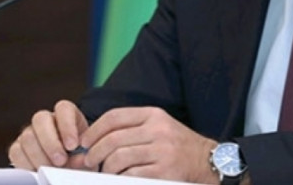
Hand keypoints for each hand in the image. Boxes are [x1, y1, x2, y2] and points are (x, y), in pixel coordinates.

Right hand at [8, 100, 90, 170]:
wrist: (67, 167)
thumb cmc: (78, 157)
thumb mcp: (84, 154)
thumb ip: (82, 155)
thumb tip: (77, 159)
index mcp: (66, 114)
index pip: (64, 108)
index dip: (67, 126)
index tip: (73, 146)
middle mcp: (46, 119)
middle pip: (41, 119)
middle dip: (51, 143)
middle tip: (61, 161)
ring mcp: (29, 132)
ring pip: (27, 137)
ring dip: (39, 156)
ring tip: (51, 170)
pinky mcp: (18, 147)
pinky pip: (16, 152)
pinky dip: (26, 164)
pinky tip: (38, 172)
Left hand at [80, 106, 218, 183]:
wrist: (208, 161)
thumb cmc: (177, 145)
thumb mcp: (158, 127)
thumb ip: (130, 130)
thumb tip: (90, 142)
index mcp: (154, 115)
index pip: (114, 117)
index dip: (93, 130)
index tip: (84, 142)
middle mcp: (158, 130)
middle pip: (113, 139)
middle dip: (94, 153)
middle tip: (89, 162)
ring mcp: (162, 151)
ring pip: (118, 159)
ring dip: (106, 169)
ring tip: (106, 173)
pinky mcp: (164, 171)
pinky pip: (131, 176)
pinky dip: (120, 179)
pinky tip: (121, 180)